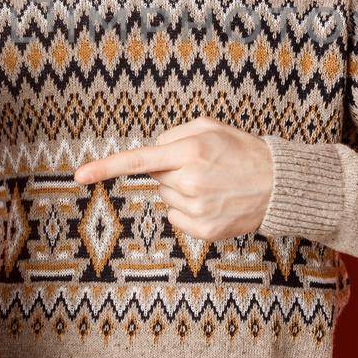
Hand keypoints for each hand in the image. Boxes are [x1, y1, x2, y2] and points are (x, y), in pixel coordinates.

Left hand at [72, 116, 273, 241]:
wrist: (278, 186)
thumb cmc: (243, 151)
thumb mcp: (211, 126)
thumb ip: (175, 133)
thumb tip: (152, 151)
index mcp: (189, 151)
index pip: (138, 159)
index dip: (105, 168)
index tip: (79, 175)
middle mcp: (189, 181)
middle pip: (155, 177)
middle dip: (171, 170)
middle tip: (203, 167)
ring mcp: (196, 209)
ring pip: (165, 198)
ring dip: (181, 191)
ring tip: (212, 185)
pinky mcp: (203, 231)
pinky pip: (176, 218)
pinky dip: (188, 211)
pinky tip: (213, 203)